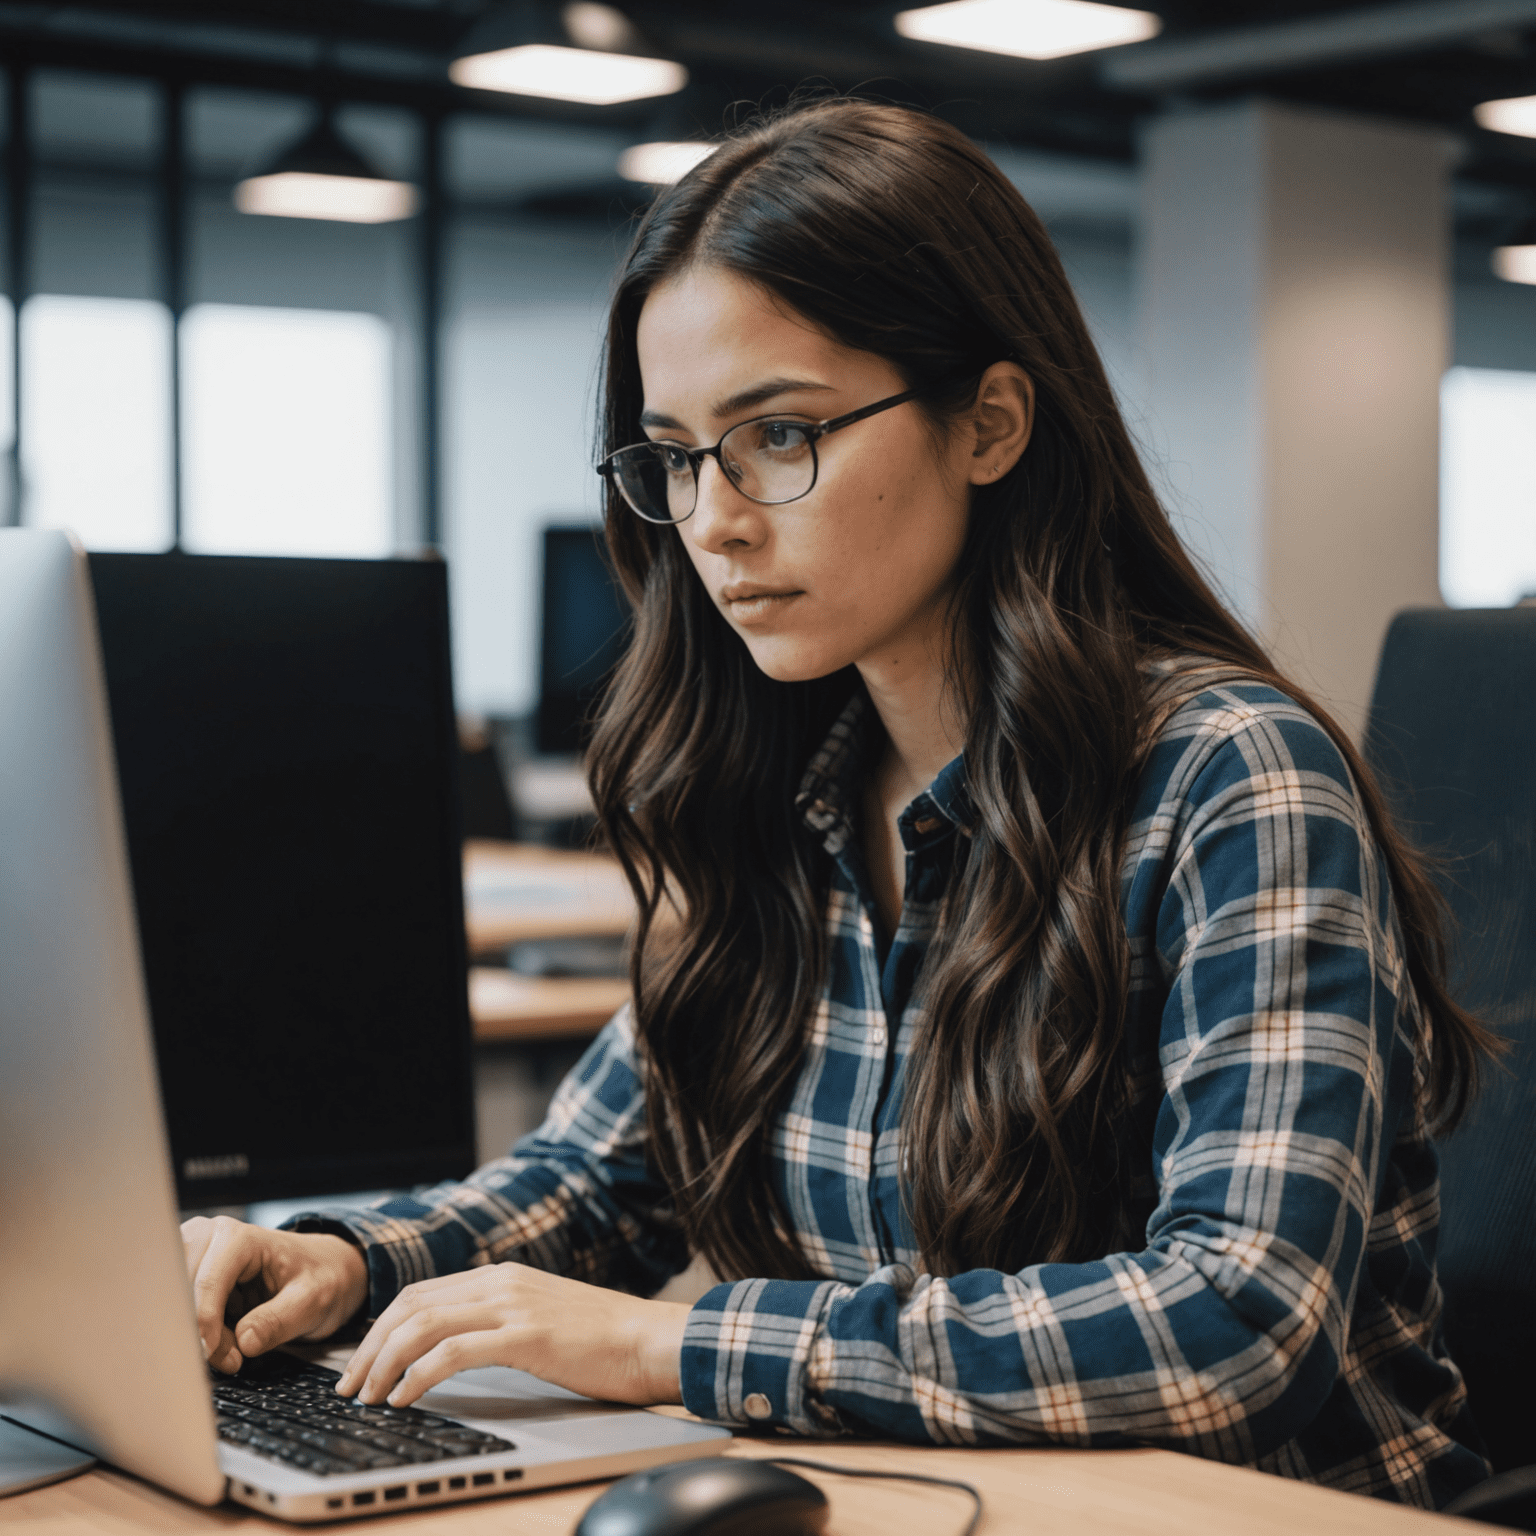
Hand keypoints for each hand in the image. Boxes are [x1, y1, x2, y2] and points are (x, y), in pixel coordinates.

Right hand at [181, 1215, 369, 1373]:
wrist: (323, 1269)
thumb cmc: (320, 1277)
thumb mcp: (313, 1300)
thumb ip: (279, 1320)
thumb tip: (243, 1342)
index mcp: (240, 1237)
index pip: (207, 1282)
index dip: (206, 1325)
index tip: (219, 1357)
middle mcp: (209, 1238)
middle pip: (181, 1292)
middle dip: (199, 1332)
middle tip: (230, 1358)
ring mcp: (195, 1253)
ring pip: (171, 1303)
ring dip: (193, 1332)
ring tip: (228, 1347)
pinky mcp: (188, 1273)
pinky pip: (175, 1308)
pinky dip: (191, 1330)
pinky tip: (218, 1339)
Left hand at [336, 1264, 688, 1409]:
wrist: (654, 1339)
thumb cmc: (607, 1342)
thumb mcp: (544, 1320)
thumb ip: (503, 1323)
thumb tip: (455, 1352)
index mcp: (504, 1277)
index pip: (421, 1293)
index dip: (381, 1328)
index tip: (361, 1364)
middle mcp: (503, 1282)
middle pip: (411, 1305)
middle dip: (370, 1346)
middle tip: (349, 1386)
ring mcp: (514, 1306)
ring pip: (423, 1325)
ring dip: (384, 1363)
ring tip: (368, 1398)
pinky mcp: (527, 1336)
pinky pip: (453, 1353)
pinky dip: (418, 1376)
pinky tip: (404, 1400)